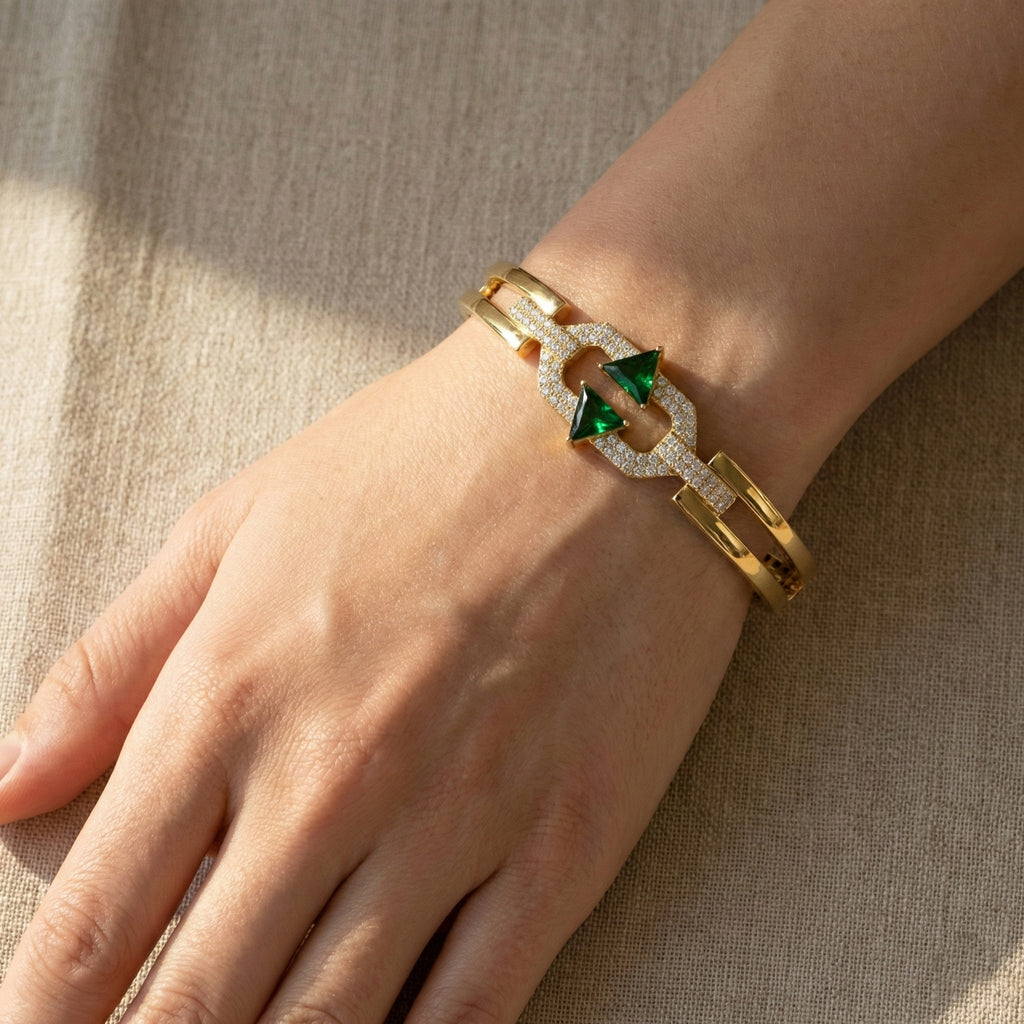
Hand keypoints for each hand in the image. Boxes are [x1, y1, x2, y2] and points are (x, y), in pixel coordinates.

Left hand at [0, 319, 749, 1022]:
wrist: (620, 422)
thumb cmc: (424, 456)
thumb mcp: (242, 517)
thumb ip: (115, 657)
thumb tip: (8, 783)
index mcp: (234, 692)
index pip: (94, 918)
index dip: (44, 1013)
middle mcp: (335, 778)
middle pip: (199, 1003)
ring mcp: (461, 821)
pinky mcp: (570, 841)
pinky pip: (474, 1009)